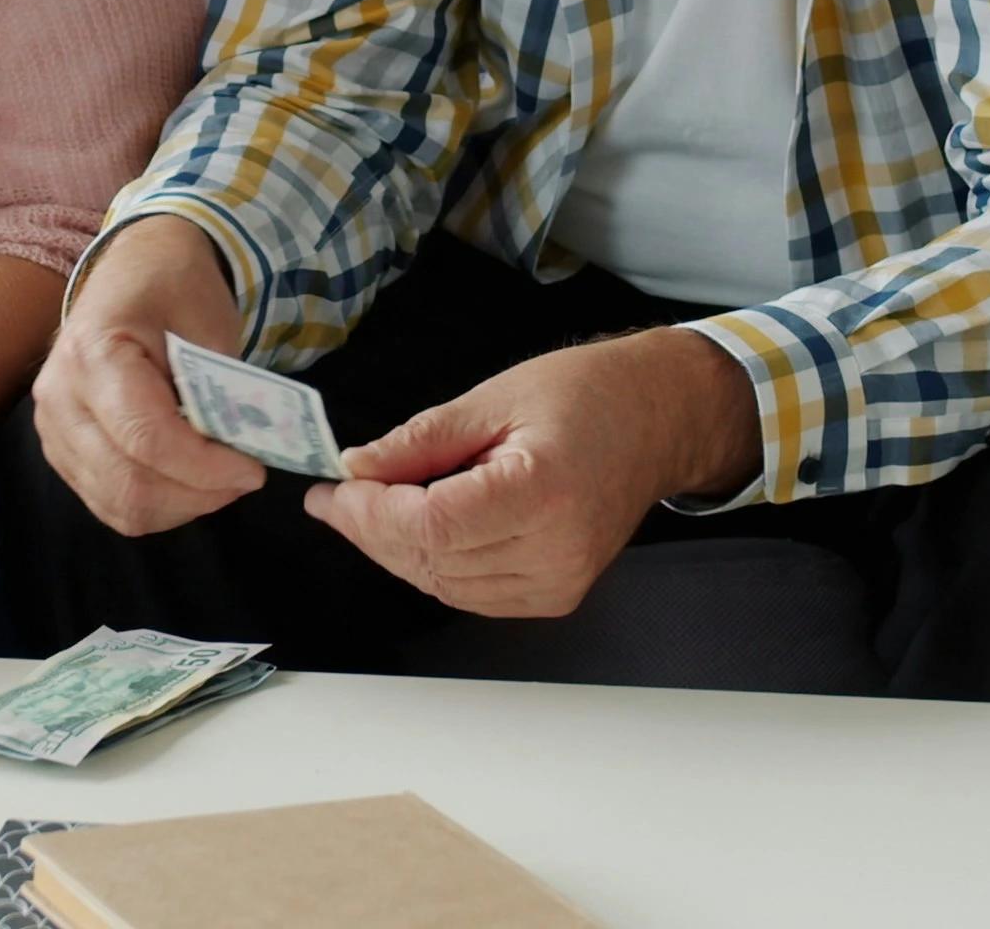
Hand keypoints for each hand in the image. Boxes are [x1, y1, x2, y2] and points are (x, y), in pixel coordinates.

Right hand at [32, 216, 270, 535]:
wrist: (133, 269)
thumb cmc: (175, 287)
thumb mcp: (210, 324)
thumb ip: (222, 392)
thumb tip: (242, 454)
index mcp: (93, 353)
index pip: (147, 438)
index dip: (205, 468)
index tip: (253, 470)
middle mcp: (61, 397)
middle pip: (129, 483)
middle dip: (198, 493)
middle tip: (243, 478)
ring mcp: (52, 428)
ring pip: (119, 504)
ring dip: (180, 505)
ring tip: (219, 479)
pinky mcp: (60, 450)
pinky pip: (108, 502)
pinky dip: (156, 505)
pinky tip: (187, 481)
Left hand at [303, 328, 760, 617]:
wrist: (657, 419)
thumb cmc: (587, 395)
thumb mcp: (494, 398)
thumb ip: (421, 440)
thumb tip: (356, 468)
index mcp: (541, 493)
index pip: (431, 526)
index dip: (370, 514)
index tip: (332, 489)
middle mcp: (555, 551)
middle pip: (432, 561)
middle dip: (371, 531)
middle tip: (334, 497)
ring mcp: (559, 581)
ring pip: (445, 585)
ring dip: (396, 551)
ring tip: (365, 508)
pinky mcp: (557, 594)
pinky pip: (473, 593)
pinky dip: (433, 565)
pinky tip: (411, 530)